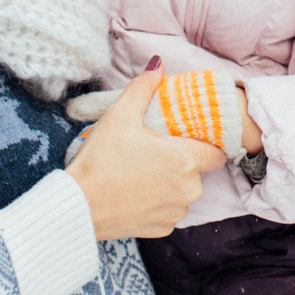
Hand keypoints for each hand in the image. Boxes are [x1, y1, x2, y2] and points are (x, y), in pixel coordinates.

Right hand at [66, 67, 224, 239]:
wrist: (78, 207)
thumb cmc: (100, 160)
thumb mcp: (120, 116)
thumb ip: (143, 88)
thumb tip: (158, 64)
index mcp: (185, 160)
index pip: (216, 152)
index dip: (204, 143)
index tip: (185, 138)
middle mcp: (188, 189)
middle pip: (198, 171)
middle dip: (182, 161)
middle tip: (153, 151)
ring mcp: (176, 212)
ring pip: (184, 192)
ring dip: (171, 183)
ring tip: (142, 172)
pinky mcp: (162, 229)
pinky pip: (169, 210)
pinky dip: (158, 202)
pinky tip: (136, 192)